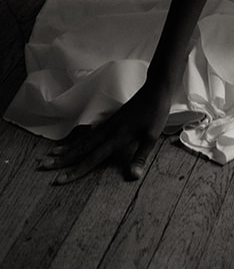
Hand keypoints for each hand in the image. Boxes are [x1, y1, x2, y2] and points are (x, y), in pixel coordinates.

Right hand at [39, 79, 199, 183]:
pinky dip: (78, 140)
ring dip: (66, 149)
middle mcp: (108, 131)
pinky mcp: (110, 120)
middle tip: (42, 166)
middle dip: (61, 159)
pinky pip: (90, 134)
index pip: (92, 158)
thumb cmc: (155, 113)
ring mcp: (108, 124)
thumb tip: (132, 177)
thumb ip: (140, 157)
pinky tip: (71, 144)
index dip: (76, 171)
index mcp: (117, 137)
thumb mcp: (152, 136)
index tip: (58, 180)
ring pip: (83, 140)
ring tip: (50, 156)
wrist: (155, 89)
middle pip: (81, 149)